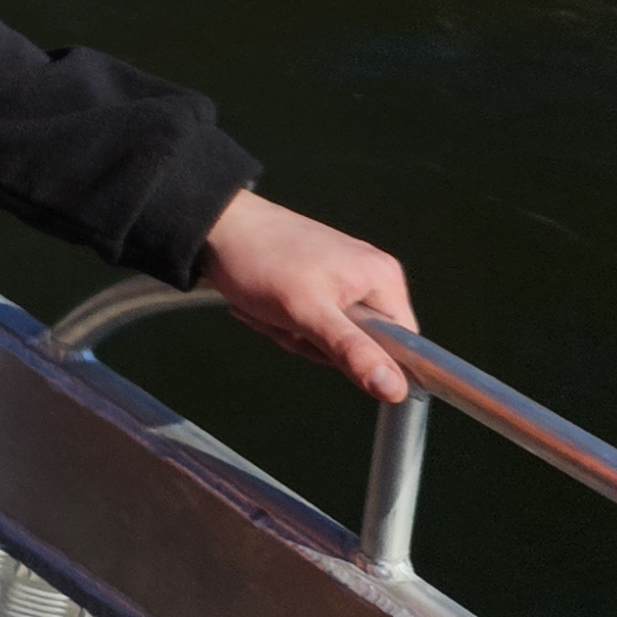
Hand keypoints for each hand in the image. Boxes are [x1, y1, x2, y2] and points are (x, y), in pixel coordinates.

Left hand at [197, 187, 416, 403]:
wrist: (214, 226)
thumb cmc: (260, 259)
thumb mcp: (306, 313)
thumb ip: (352, 351)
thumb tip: (396, 390)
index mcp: (383, 279)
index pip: (402, 349)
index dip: (363, 360)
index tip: (323, 344)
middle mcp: (369, 277)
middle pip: (359, 348)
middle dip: (313, 345)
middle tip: (285, 320)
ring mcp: (342, 280)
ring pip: (328, 341)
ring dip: (290, 334)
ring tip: (268, 307)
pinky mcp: (316, 284)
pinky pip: (309, 325)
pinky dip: (281, 323)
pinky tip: (260, 303)